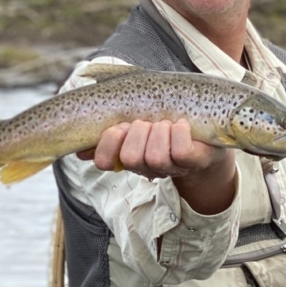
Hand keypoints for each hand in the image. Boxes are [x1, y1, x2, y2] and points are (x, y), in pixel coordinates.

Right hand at [77, 119, 237, 214]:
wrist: (205, 129)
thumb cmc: (164, 118)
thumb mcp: (134, 119)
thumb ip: (108, 128)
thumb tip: (80, 151)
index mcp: (126, 155)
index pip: (102, 161)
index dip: (108, 142)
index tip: (118, 126)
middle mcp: (146, 167)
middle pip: (130, 157)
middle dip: (137, 132)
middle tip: (146, 122)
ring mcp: (171, 168)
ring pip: (155, 156)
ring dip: (159, 131)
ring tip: (165, 123)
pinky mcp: (194, 162)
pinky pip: (180, 151)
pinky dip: (179, 132)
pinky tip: (181, 125)